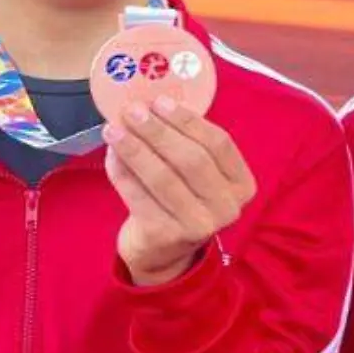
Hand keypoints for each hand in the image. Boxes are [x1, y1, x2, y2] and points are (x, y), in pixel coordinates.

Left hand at [103, 96, 256, 285]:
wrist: (163, 251)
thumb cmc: (181, 199)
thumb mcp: (196, 175)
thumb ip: (185, 143)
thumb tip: (149, 105)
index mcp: (242, 185)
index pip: (219, 144)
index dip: (189, 121)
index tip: (160, 101)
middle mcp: (227, 207)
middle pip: (191, 160)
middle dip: (159, 132)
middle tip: (133, 111)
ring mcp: (199, 225)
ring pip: (163, 178)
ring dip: (136, 149)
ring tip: (113, 129)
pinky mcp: (166, 236)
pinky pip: (139, 196)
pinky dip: (122, 172)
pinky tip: (111, 154)